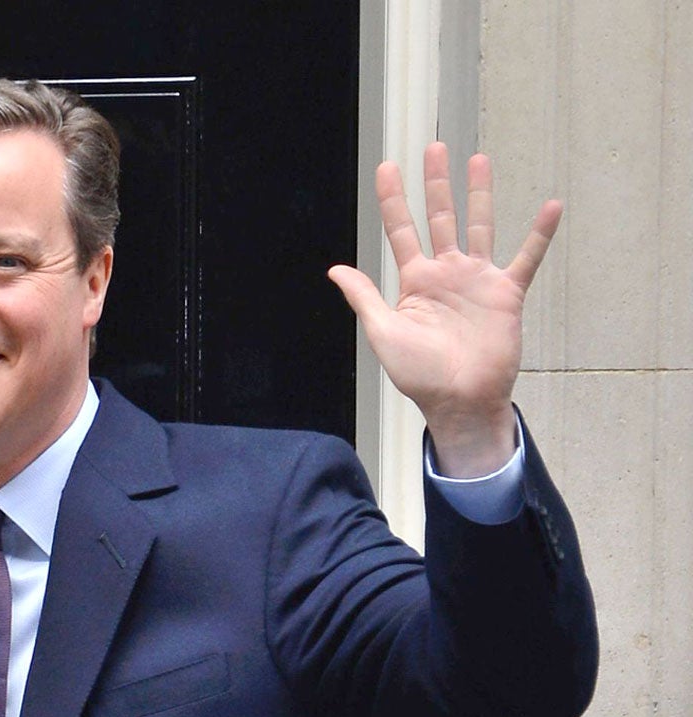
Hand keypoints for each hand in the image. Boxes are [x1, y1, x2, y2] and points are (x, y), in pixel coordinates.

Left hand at [328, 144, 561, 476]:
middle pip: (440, 217)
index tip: (387, 167)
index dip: (392, 199)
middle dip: (436, 183)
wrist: (459, 400)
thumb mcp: (382, 332)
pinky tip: (551, 206)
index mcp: (414, 282)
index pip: (400, 231)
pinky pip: (526, 257)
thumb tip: (335, 269)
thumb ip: (364, 297)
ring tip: (477, 159)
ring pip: (479, 225)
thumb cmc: (418, 374)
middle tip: (433, 146)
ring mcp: (477, 280)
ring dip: (479, 193)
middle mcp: (446, 274)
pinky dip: (540, 233)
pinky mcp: (506, 293)